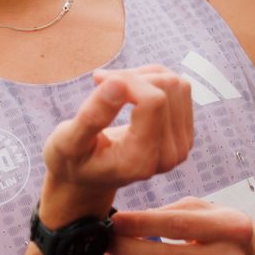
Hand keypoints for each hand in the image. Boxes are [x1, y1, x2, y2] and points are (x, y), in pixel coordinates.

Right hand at [42, 67, 193, 217]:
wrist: (90, 178)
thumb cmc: (74, 160)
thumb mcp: (69, 141)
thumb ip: (92, 116)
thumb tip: (117, 83)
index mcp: (139, 161)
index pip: (153, 101)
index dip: (127, 80)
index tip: (98, 80)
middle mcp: (168, 156)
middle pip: (167, 89)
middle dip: (132, 77)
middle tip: (100, 81)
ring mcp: (180, 146)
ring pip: (176, 84)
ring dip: (143, 76)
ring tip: (114, 86)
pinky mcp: (185, 134)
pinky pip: (180, 89)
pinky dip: (153, 80)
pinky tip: (129, 92)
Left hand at [108, 197, 254, 254]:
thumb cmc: (232, 231)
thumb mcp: (212, 209)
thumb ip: (174, 211)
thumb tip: (133, 219)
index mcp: (229, 228)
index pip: (177, 225)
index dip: (140, 223)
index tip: (116, 219)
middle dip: (127, 248)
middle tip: (107, 238)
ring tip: (111, 254)